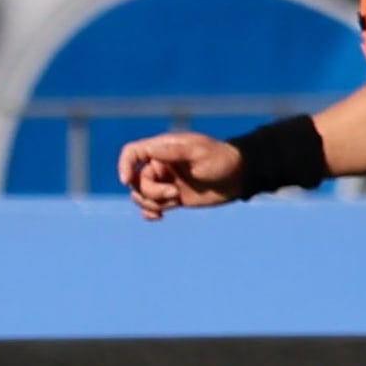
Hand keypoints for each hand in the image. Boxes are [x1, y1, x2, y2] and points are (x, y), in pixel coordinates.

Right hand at [116, 130, 244, 218]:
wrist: (240, 177)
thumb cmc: (222, 160)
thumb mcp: (200, 152)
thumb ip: (175, 152)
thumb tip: (150, 151)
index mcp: (164, 149)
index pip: (132, 152)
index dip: (124, 165)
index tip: (127, 180)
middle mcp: (162, 165)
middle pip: (137, 180)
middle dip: (151, 190)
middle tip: (174, 193)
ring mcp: (166, 182)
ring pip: (142, 195)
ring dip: (152, 202)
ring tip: (175, 201)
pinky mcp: (174, 197)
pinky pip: (151, 206)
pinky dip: (150, 212)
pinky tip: (159, 217)